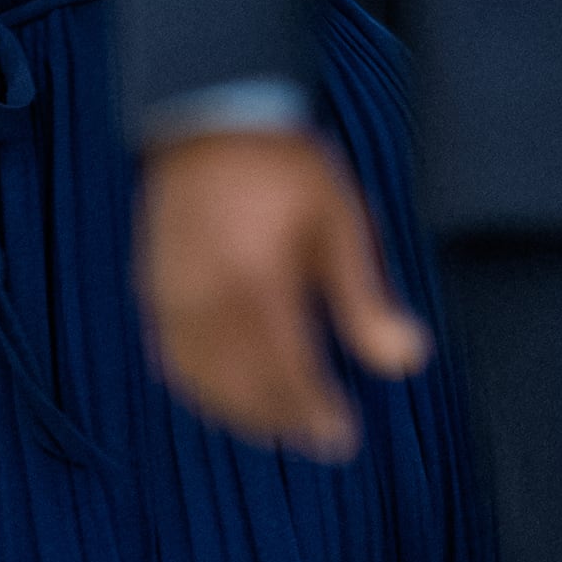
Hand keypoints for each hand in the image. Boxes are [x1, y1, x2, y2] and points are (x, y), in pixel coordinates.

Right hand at [137, 129, 428, 459]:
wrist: (210, 120)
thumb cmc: (283, 168)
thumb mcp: (339, 224)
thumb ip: (366, 301)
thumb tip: (408, 358)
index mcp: (256, 283)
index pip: (287, 371)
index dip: (314, 412)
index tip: (341, 436)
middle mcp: (206, 298)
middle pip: (242, 386)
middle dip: (281, 420)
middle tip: (318, 441)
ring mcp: (172, 295)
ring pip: (202, 379)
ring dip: (241, 412)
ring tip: (278, 427)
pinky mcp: (153, 288)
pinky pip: (172, 356)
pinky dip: (199, 386)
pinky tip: (225, 396)